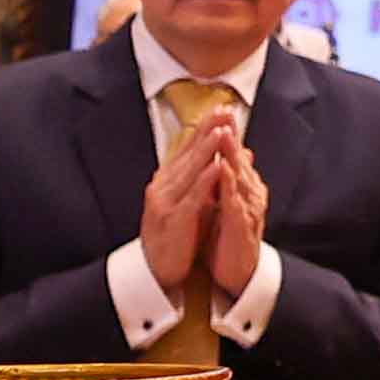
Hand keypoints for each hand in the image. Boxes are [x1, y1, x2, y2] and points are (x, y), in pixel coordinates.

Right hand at [134, 111, 226, 292]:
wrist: (155, 272)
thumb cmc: (174, 236)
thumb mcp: (189, 203)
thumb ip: (204, 180)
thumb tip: (224, 158)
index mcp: (166, 181)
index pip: (187, 148)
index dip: (205, 127)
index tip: (221, 108)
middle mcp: (162, 187)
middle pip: (188, 153)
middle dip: (208, 130)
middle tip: (224, 109)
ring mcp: (166, 203)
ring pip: (190, 171)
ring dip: (207, 149)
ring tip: (223, 130)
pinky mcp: (174, 220)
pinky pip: (193, 197)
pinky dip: (206, 181)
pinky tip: (218, 167)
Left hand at [203, 126, 267, 300]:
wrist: (238, 275)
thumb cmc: (229, 239)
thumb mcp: (226, 203)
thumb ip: (228, 180)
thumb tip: (230, 156)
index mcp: (244, 187)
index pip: (235, 154)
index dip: (228, 131)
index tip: (220, 109)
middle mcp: (250, 194)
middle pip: (239, 159)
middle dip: (231, 134)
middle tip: (225, 110)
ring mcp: (248, 209)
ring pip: (240, 176)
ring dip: (232, 154)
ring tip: (223, 132)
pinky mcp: (242, 226)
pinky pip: (235, 201)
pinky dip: (229, 184)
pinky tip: (222, 169)